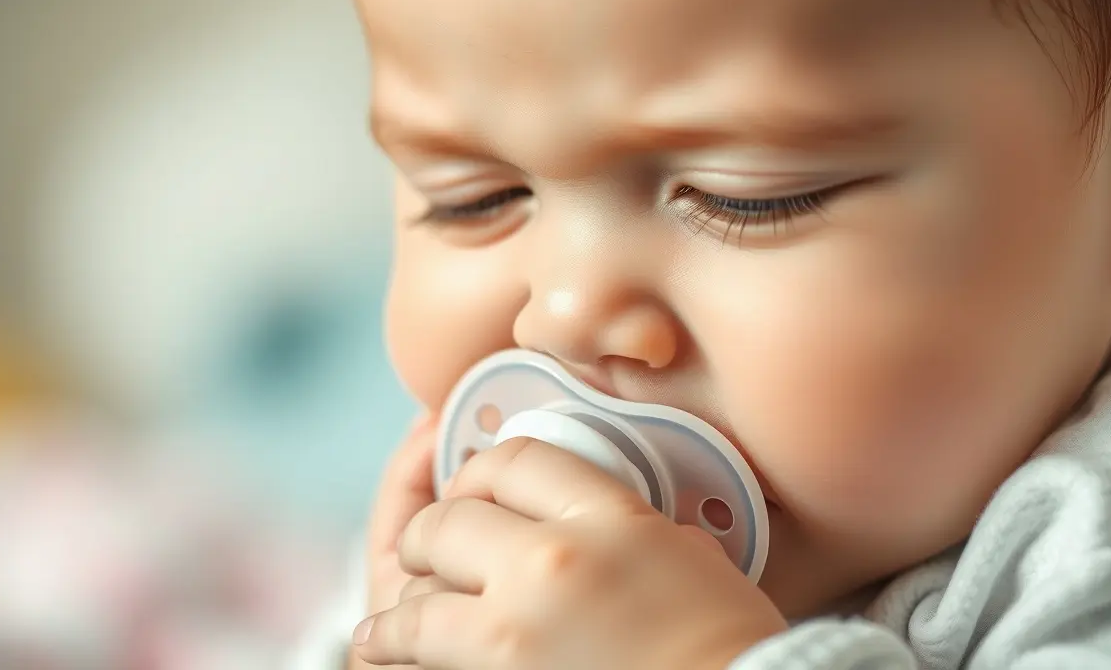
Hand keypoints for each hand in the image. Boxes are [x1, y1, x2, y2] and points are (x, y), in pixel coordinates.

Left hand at [351, 436, 788, 669]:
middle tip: (426, 545)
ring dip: (403, 597)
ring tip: (392, 613)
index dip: (482, 467)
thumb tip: (603, 516)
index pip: (517, 461)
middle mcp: (554, 560)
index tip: (471, 481)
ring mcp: (517, 623)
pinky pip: (419, 646)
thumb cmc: (727, 648)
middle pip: (452, 518)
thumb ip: (636, 526)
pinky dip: (393, 644)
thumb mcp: (693, 562)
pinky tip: (383, 643)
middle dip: (430, 531)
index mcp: (610, 517)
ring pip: (421, 588)